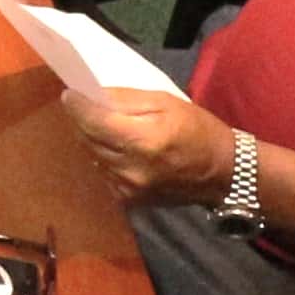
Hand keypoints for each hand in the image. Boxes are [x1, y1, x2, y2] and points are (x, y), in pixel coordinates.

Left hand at [67, 89, 234, 207]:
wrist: (224, 173)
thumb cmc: (198, 130)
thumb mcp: (165, 102)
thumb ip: (126, 99)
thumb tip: (92, 95)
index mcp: (142, 140)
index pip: (92, 121)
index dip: (76, 105)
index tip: (70, 94)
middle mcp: (130, 167)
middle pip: (88, 139)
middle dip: (84, 120)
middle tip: (89, 107)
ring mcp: (129, 187)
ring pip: (93, 156)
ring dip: (94, 140)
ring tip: (108, 128)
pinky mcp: (130, 199)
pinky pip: (104, 173)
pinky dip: (106, 158)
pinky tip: (121, 150)